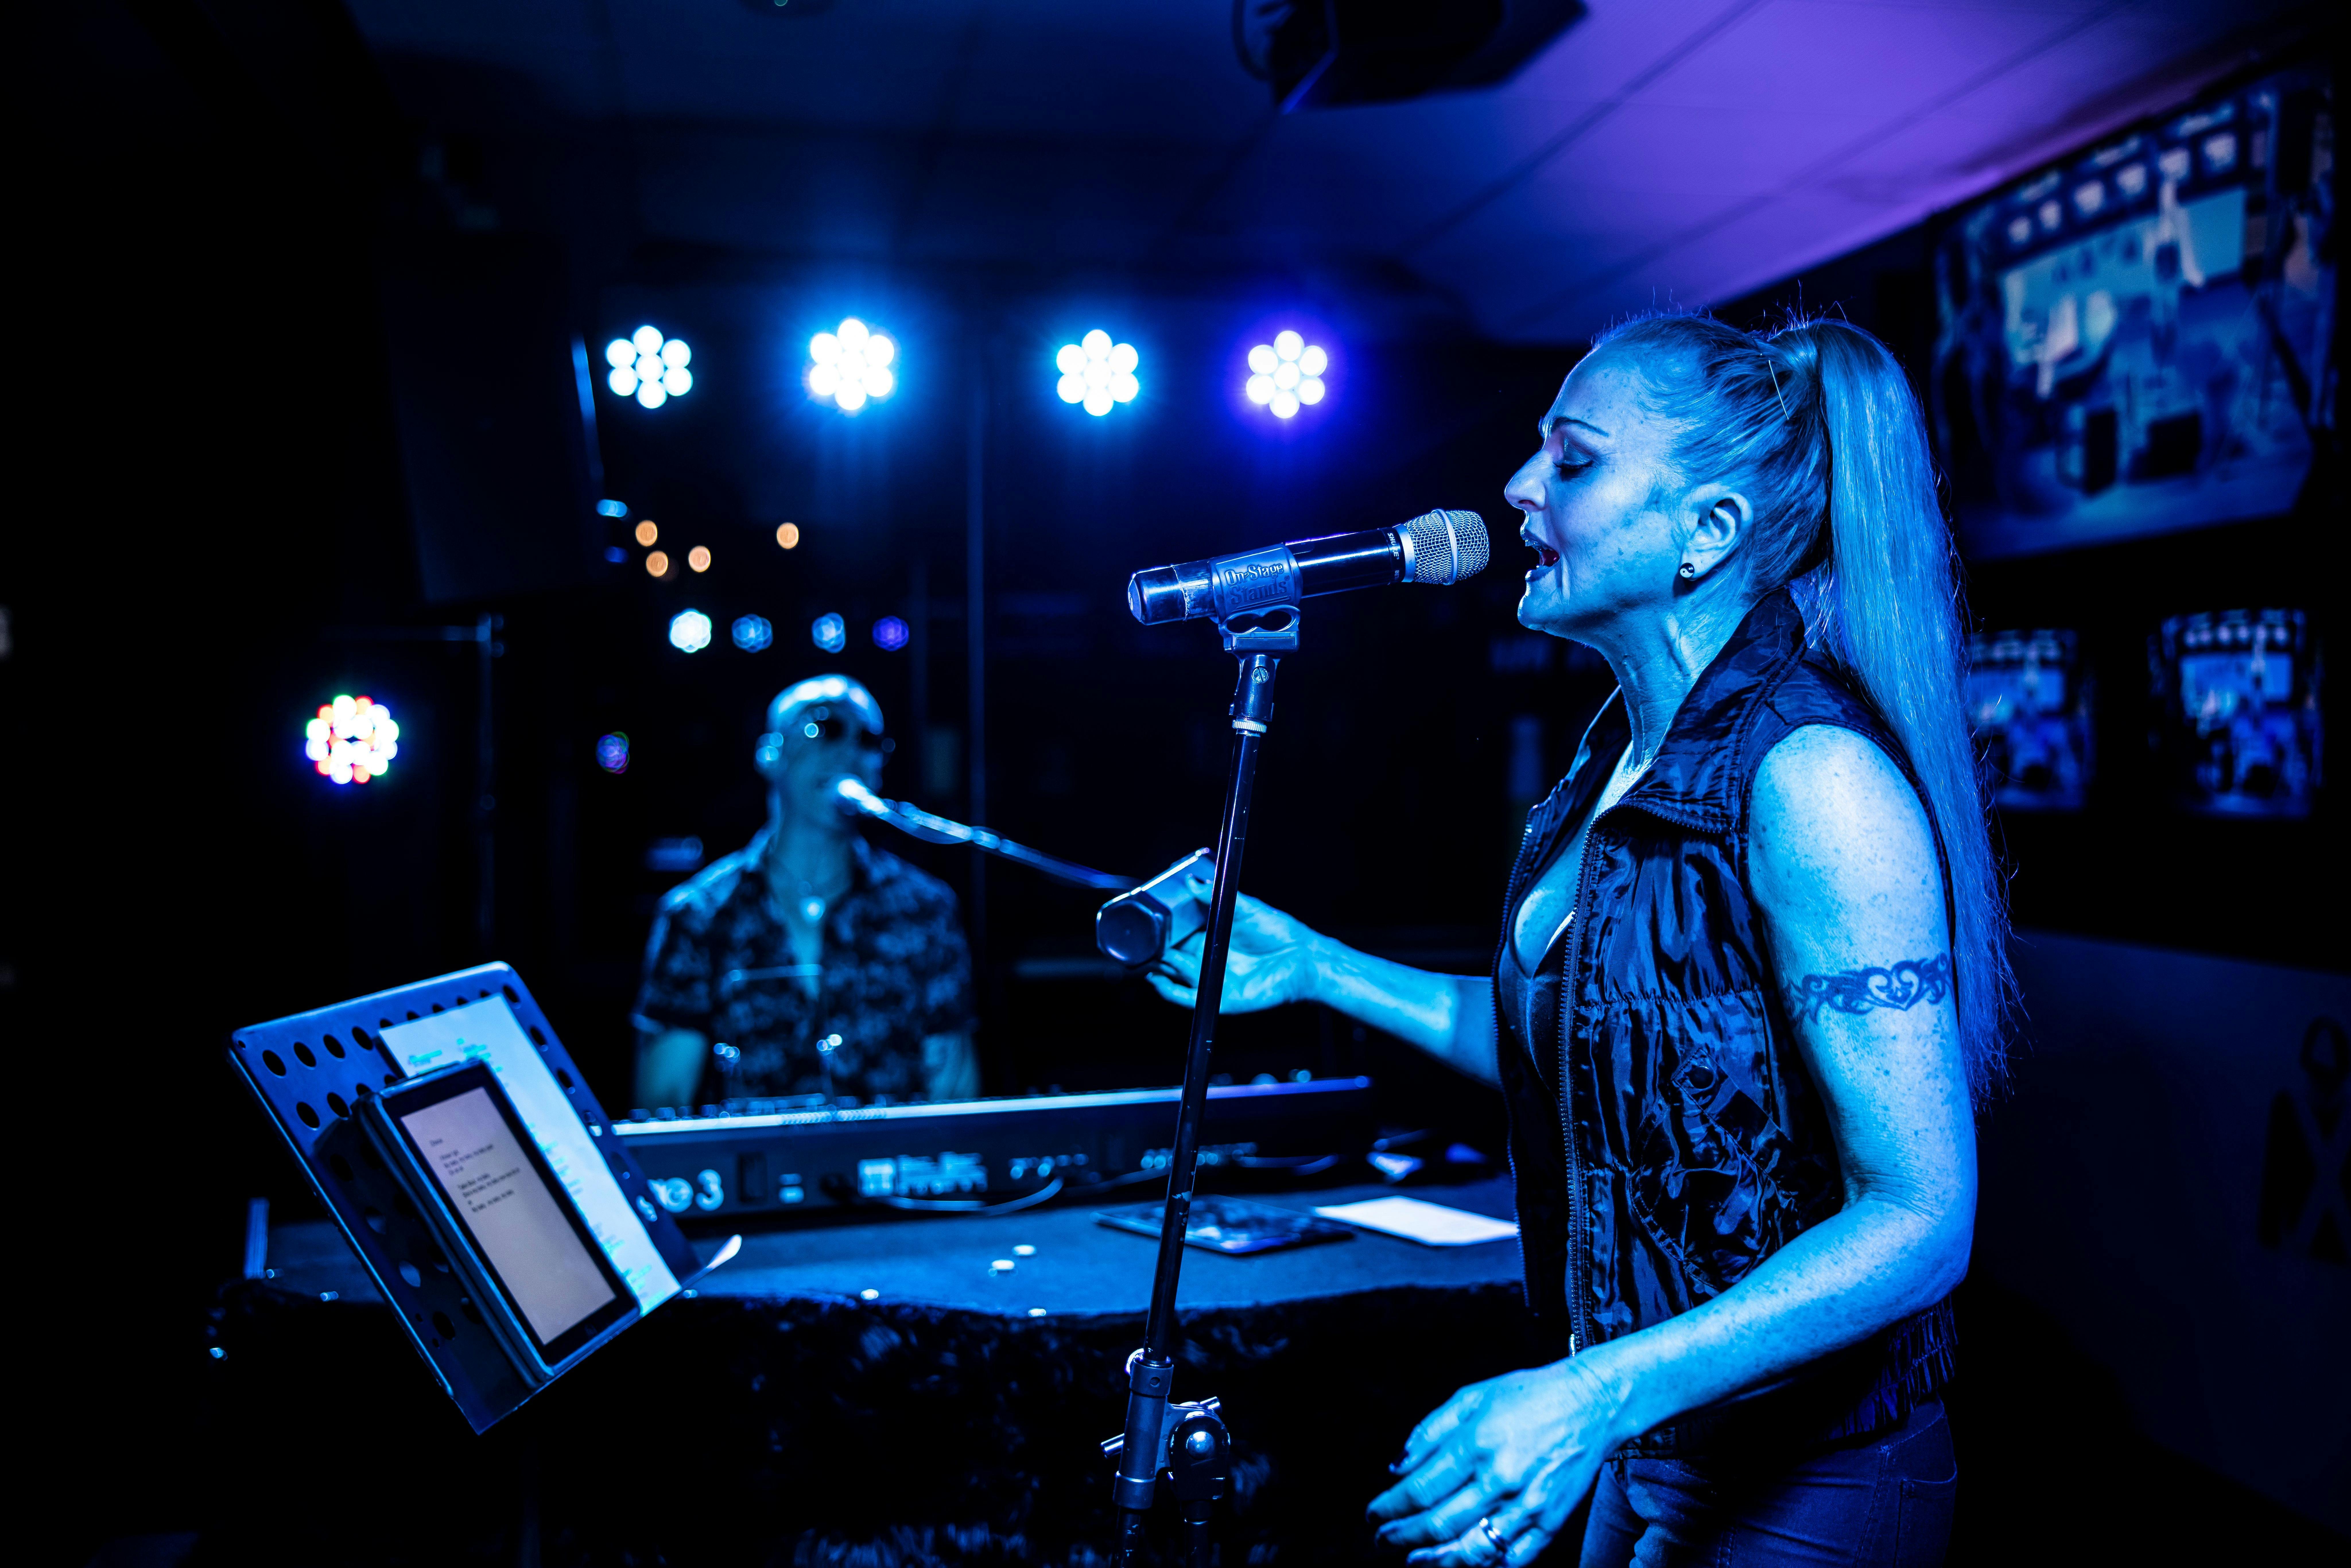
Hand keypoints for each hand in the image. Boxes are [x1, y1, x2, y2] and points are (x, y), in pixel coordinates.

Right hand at [1146, 875, 1324, 1014]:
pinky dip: (1169, 991)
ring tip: (1156, 956)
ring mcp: (1212, 979)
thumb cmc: (1279, 932)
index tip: (1148, 920)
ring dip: (1161, 967)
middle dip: (1155, 950)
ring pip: (1175, 977)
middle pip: (1171, 956)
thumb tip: (1191, 881)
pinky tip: (1158, 980)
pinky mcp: (1219, 997)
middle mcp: (1208, 959)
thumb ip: (1215, 896)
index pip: (1178, 934)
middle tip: (1144, 941)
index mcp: (1211, 936)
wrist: (1303, 958)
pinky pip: (1188, 998)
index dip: (1162, 930)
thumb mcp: (1245, 907)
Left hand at [1366, 1357, 1623, 1564]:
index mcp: (1476, 1444)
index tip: (1373, 1515)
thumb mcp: (1472, 1397)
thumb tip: (1396, 1467)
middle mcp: (1500, 1478)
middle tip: (1384, 1541)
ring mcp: (1527, 1504)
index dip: (1389, 1508)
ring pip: (1473, 1549)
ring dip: (1437, 1561)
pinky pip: (1514, 1558)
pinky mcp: (1551, 1521)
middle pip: (1439, 1524)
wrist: (1592, 1402)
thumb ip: (1430, 1432)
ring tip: (1414, 1562)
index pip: (1419, 1489)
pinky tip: (1465, 1563)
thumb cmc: (1529, 1395)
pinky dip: (1486, 1566)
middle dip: (1403, 1538)